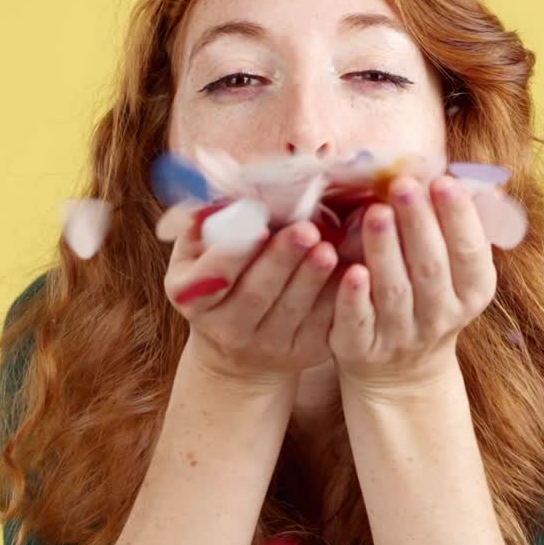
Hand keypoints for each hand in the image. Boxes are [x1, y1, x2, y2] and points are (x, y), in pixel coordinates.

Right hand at [165, 214, 344, 382]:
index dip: (232, 256)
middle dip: (281, 260)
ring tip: (328, 249)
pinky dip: (337, 298)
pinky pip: (323, 326)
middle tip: (306, 230)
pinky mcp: (303, 353)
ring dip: (312, 279)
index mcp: (192, 297)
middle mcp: (226, 328)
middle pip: (255, 294)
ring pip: (292, 311)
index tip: (257, 228)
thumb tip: (229, 191)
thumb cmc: (222, 275)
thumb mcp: (199, 251)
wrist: (240, 342)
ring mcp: (266, 345)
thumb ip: (209, 224)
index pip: (209, 278)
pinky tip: (350, 272)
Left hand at [328, 173, 497, 388]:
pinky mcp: (363, 349)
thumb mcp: (455, 272)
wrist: (401, 371)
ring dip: (385, 250)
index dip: (458, 218)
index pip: (470, 253)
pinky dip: (354, 296)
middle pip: (431, 268)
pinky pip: (359, 321)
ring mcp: (401, 336)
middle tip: (403, 186)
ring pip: (394, 291)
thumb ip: (458, 231)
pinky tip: (349, 268)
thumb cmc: (427, 299)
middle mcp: (440, 317)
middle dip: (418, 225)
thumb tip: (468, 179)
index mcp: (471, 293)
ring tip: (376, 211)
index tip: (443, 181)